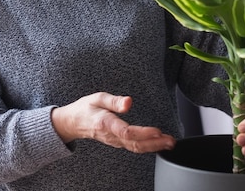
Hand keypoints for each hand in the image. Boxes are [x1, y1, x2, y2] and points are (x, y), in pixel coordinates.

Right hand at [51, 92, 175, 152]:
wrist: (74, 123)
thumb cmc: (86, 108)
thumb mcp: (97, 98)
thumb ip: (114, 100)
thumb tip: (129, 102)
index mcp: (105, 123)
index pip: (126, 132)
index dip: (142, 133)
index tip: (157, 131)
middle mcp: (111, 135)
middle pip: (135, 143)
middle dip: (155, 143)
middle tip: (171, 140)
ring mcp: (114, 141)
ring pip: (135, 147)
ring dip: (154, 146)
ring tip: (169, 143)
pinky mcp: (117, 142)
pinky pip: (134, 147)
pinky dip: (148, 147)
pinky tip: (158, 143)